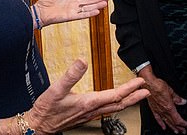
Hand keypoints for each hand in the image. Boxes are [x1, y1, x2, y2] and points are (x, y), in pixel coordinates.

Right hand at [29, 59, 149, 134]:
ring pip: (114, 108)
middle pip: (119, 104)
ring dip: (128, 101)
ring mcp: (90, 114)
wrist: (38, 125)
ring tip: (138, 95)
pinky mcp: (86, 115)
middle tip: (148, 90)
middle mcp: (92, 110)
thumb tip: (82, 61)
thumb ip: (71, 74)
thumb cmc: (46, 110)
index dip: (129, 88)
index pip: (115, 95)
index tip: (141, 82)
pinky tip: (117, 101)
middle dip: (135, 97)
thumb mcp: (56, 89)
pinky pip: (107, 110)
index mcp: (88, 103)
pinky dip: (117, 104)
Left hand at [35, 0, 107, 26]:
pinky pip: (82, 14)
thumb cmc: (44, 1)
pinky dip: (89, 13)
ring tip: (105, 3)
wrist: (40, 12)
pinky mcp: (71, 16)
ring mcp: (73, 10)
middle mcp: (73, 3)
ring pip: (88, 7)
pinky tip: (96, 11)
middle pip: (89, 0)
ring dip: (96, 5)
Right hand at [138, 66, 186, 133]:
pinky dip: (161, 123)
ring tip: (176, 131)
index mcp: (169, 107)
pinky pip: (158, 118)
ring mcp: (158, 110)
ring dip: (172, 127)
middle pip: (173, 122)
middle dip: (179, 127)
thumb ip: (177, 98)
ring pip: (166, 122)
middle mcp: (163, 110)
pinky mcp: (153, 109)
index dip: (183, 123)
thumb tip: (183, 102)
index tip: (186, 125)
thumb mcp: (171, 91)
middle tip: (183, 131)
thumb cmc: (158, 86)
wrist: (148, 84)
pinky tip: (163, 127)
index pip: (177, 119)